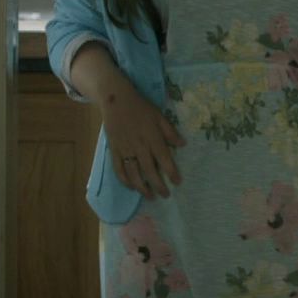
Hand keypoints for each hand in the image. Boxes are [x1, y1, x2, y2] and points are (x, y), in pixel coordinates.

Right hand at [99, 74, 187, 198]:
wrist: (116, 101)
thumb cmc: (141, 108)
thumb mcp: (159, 116)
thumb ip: (170, 132)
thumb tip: (183, 145)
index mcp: (152, 138)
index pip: (164, 159)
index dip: (171, 172)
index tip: (177, 182)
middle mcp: (139, 146)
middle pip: (149, 170)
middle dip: (158, 185)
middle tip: (165, 195)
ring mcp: (125, 150)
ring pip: (133, 173)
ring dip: (142, 187)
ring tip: (150, 196)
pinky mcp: (114, 150)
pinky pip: (119, 169)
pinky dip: (125, 180)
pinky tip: (132, 187)